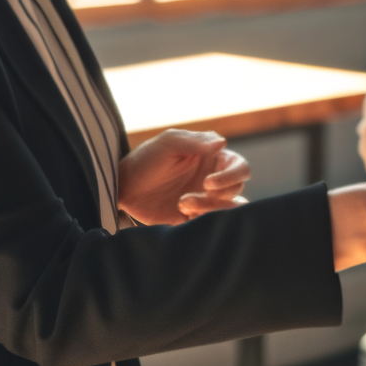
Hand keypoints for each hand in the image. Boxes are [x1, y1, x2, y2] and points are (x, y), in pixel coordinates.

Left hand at [118, 129, 250, 225]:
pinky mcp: (195, 217)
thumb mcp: (168, 143)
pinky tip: (182, 214)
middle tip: (188, 197)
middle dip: (217, 196)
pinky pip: (212, 223)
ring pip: (227, 209)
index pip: (240, 167)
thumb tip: (222, 143)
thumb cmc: (146, 159)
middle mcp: (214, 179)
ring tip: (182, 204)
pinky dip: (203, 220)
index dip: (232, 176)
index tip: (208, 183)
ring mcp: (206, 199)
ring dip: (209, 209)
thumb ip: (195, 142)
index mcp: (213, 158)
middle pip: (236, 190)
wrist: (124, 187)